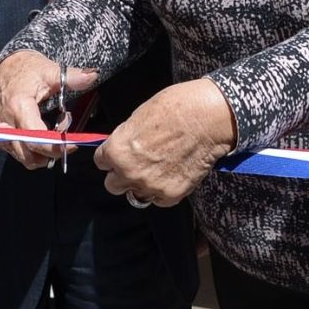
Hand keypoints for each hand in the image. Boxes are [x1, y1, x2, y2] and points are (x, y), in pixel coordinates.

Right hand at [0, 49, 99, 169]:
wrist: (5, 67)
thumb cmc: (26, 69)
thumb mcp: (49, 70)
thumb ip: (72, 76)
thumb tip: (92, 76)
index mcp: (19, 107)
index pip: (36, 137)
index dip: (55, 146)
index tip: (73, 144)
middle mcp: (8, 123)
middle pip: (29, 153)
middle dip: (50, 154)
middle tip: (66, 144)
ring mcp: (2, 131)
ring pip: (23, 157)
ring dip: (41, 156)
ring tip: (55, 141)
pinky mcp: (2, 136)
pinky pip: (17, 153)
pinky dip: (32, 153)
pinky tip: (44, 141)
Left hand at [96, 78, 236, 206]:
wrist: (208, 118)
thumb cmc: (176, 108)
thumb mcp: (138, 116)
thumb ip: (125, 138)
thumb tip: (122, 146)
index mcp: (117, 150)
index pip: (101, 162)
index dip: (111, 156)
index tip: (119, 154)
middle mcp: (129, 172)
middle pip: (113, 185)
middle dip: (122, 174)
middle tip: (136, 163)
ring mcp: (150, 185)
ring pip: (135, 195)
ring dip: (142, 184)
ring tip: (157, 168)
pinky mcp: (171, 195)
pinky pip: (158, 200)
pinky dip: (162, 190)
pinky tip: (170, 174)